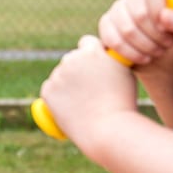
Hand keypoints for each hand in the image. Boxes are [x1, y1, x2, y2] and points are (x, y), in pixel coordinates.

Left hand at [38, 34, 140, 157]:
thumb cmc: (123, 104)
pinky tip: (70, 107)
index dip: (92, 53)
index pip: (87, 42)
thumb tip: (108, 55)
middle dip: (78, 69)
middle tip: (88, 88)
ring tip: (83, 103)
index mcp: (92, 51)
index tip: (95, 64)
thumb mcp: (125, 74)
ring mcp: (58, 75)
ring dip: (67, 84)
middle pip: (72, 59)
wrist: (108, 130)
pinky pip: (50, 89)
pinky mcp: (48, 91)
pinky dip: (57, 97)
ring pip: (60, 75)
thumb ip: (112, 60)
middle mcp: (72, 59)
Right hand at [97, 0, 172, 65]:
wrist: (160, 62)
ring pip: (127, 29)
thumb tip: (165, 16)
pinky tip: (143, 57)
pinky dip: (131, 53)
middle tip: (166, 44)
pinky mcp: (106, 24)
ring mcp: (117, 8)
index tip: (167, 29)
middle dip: (155, 35)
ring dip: (146, 47)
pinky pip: (113, 40)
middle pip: (140, 13)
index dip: (159, 12)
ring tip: (157, 52)